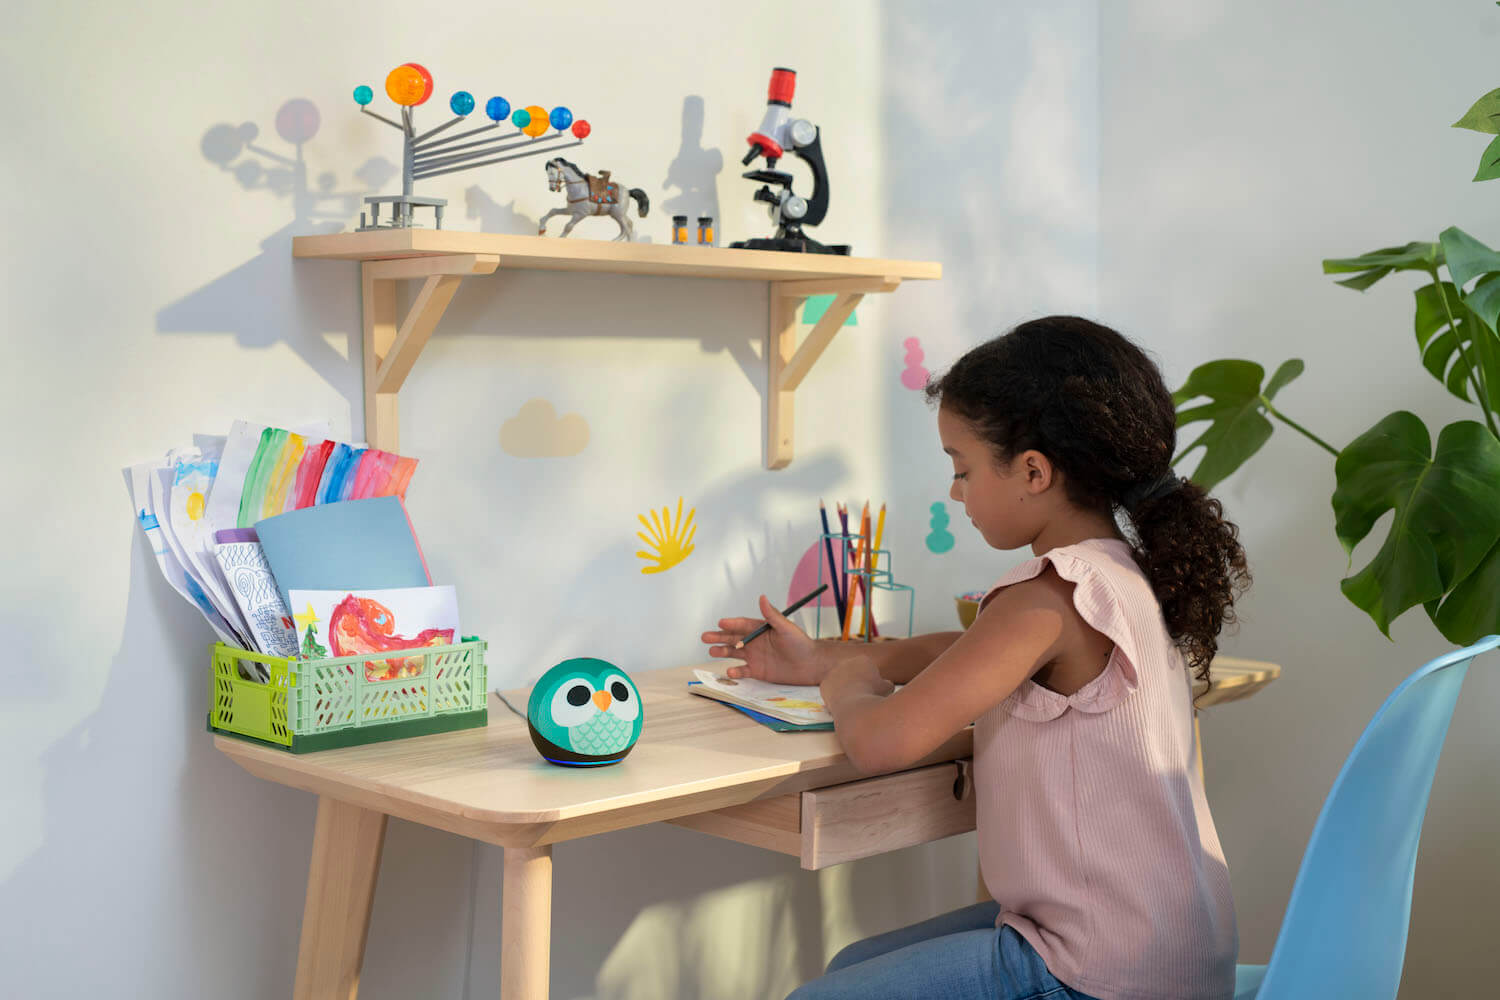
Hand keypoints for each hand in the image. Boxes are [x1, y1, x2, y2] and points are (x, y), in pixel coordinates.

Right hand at [700, 595, 826, 685]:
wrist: (812, 666)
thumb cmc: (801, 644)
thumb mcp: (786, 628)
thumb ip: (772, 615)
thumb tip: (762, 597)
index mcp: (761, 629)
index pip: (742, 624)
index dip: (731, 623)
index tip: (721, 622)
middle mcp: (756, 641)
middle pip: (733, 638)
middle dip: (719, 637)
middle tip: (705, 637)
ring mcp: (756, 656)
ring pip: (734, 653)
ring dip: (722, 652)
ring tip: (712, 651)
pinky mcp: (758, 671)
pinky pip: (743, 671)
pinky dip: (735, 671)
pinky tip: (729, 671)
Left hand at [820, 658, 894, 702]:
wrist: (855, 706)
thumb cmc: (873, 696)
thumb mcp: (887, 688)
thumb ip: (886, 684)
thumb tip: (885, 684)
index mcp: (863, 660)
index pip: (867, 668)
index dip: (872, 680)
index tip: (872, 690)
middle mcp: (846, 662)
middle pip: (853, 672)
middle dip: (857, 682)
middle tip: (861, 696)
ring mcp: (833, 672)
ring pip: (841, 681)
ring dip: (845, 688)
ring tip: (852, 701)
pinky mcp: (824, 684)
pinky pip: (831, 690)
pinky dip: (835, 696)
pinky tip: (842, 704)